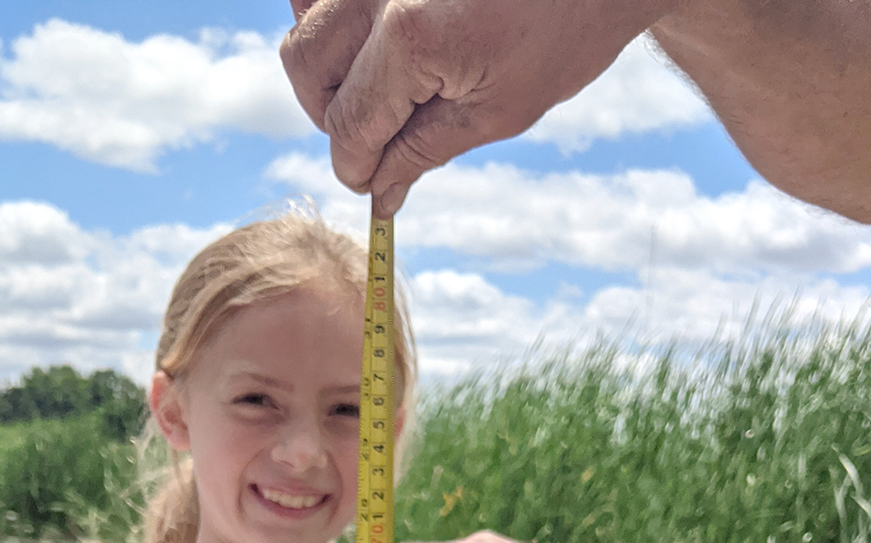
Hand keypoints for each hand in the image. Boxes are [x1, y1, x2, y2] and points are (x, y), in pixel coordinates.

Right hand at [281, 0, 661, 214]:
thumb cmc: (564, 30)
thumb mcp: (498, 111)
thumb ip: (423, 151)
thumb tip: (378, 194)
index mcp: (407, 37)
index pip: (348, 124)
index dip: (355, 166)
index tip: (372, 185)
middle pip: (307, 64)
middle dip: (331, 113)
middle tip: (372, 137)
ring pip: (306, 21)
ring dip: (329, 65)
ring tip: (377, 89)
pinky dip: (337, 21)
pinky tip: (371, 45)